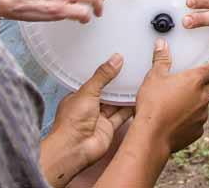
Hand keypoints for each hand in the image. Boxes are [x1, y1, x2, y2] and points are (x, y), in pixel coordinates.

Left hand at [41, 54, 131, 186]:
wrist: (74, 149)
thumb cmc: (71, 122)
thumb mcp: (88, 91)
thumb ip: (103, 75)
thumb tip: (115, 59)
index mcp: (79, 96)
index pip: (93, 81)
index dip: (104, 73)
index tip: (116, 63)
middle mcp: (89, 107)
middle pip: (106, 93)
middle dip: (116, 84)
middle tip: (130, 69)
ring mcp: (99, 119)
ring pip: (115, 104)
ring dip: (124, 95)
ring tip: (136, 81)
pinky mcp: (109, 129)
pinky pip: (121, 116)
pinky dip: (129, 109)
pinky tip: (137, 99)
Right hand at [134, 39, 208, 152]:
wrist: (152, 135)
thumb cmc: (153, 104)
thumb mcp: (154, 76)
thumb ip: (161, 59)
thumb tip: (162, 45)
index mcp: (195, 80)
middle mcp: (202, 97)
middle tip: (199, 81)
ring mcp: (202, 115)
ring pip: (206, 104)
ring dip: (200, 101)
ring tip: (184, 100)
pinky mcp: (197, 131)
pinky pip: (199, 121)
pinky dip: (193, 118)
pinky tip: (180, 117)